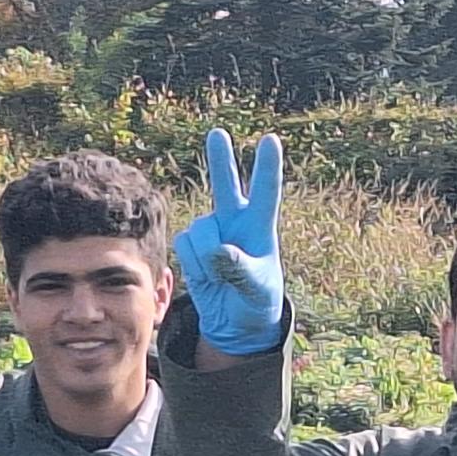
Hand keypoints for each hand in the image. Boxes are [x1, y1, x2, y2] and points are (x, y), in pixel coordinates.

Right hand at [174, 129, 285, 357]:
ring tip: (221, 278)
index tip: (271, 140)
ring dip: (206, 258)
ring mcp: (211, 231)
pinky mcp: (192, 244)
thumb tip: (218, 250)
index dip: (267, 167)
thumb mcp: (257, 290)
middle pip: (225, 184)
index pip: (266, 193)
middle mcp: (235, 221)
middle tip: (218, 134)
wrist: (235, 321)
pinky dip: (194, 265)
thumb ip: (241, 270)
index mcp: (261, 227)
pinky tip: (207, 276)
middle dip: (220, 159)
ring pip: (200, 230)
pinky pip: (185, 245)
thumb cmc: (257, 301)